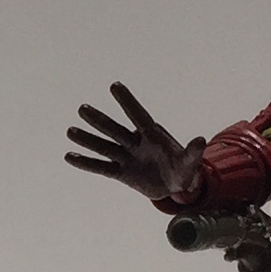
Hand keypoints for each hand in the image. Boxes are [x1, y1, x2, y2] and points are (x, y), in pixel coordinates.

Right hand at [63, 84, 194, 202]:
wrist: (174, 186)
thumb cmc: (184, 170)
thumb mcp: (190, 163)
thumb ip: (193, 152)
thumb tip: (200, 140)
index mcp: (152, 135)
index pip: (137, 115)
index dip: (127, 101)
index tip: (114, 86)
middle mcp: (135, 142)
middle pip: (115, 129)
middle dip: (100, 120)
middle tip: (83, 109)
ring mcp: (126, 156)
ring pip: (104, 146)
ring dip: (88, 139)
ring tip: (70, 131)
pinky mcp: (120, 172)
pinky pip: (100, 167)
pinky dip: (86, 163)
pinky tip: (69, 156)